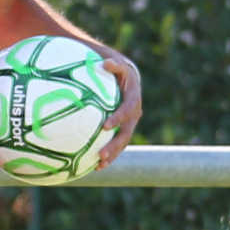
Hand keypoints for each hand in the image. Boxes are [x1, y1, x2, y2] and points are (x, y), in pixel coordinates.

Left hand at [96, 53, 142, 167]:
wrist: (126, 78)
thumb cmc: (116, 68)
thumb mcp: (117, 63)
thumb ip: (113, 64)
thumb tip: (106, 63)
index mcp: (133, 99)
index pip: (127, 110)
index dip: (118, 118)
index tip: (105, 126)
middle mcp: (134, 114)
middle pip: (126, 133)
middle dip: (115, 145)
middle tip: (101, 154)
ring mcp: (129, 123)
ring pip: (122, 142)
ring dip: (112, 154)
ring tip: (99, 165)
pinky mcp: (123, 129)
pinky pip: (116, 143)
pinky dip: (108, 155)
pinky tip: (95, 166)